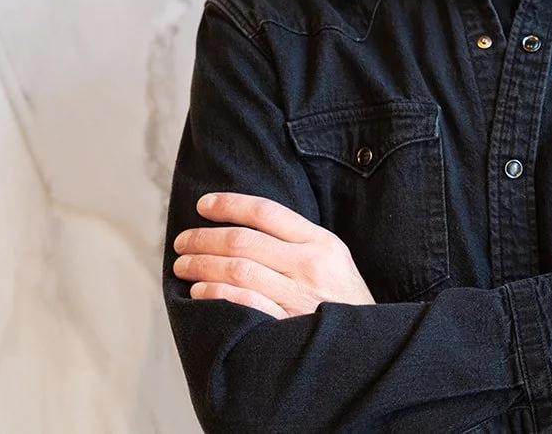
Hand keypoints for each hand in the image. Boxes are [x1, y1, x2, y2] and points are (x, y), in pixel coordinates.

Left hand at [172, 192, 375, 316]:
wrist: (368, 347)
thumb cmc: (343, 302)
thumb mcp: (334, 260)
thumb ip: (298, 242)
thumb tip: (245, 225)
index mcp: (322, 243)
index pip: (266, 212)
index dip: (229, 204)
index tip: (202, 206)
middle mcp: (310, 266)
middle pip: (244, 241)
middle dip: (204, 238)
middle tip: (182, 242)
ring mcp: (299, 297)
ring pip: (238, 269)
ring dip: (202, 265)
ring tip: (184, 265)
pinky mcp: (287, 326)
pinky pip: (243, 303)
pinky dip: (216, 294)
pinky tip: (200, 291)